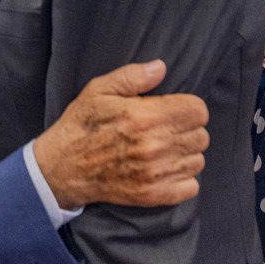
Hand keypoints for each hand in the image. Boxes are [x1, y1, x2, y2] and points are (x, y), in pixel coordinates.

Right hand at [34, 60, 208, 208]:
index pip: (198, 111)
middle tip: (166, 128)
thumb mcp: (99, 90)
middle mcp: (154, 146)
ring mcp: (155, 174)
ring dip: (185, 153)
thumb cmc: (81, 125)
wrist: (63, 167)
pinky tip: (165, 168)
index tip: (173, 108)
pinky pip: (191, 186)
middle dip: (187, 128)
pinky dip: (183, 178)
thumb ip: (132, 76)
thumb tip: (161, 67)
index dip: (188, 107)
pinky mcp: (153, 195)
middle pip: (201, 136)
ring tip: (164, 147)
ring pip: (198, 160)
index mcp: (144, 117)